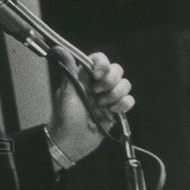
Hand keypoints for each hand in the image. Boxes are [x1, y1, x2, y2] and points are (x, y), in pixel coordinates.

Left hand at [46, 49, 134, 163]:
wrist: (72, 141)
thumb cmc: (65, 117)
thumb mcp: (66, 92)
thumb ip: (68, 70)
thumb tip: (59, 49)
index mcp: (85, 76)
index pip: (99, 59)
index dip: (103, 64)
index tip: (97, 74)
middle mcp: (98, 84)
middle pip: (116, 70)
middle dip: (110, 80)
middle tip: (97, 93)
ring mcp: (108, 96)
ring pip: (125, 84)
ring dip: (115, 95)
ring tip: (101, 105)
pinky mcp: (116, 109)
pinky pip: (129, 100)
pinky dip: (123, 105)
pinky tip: (110, 112)